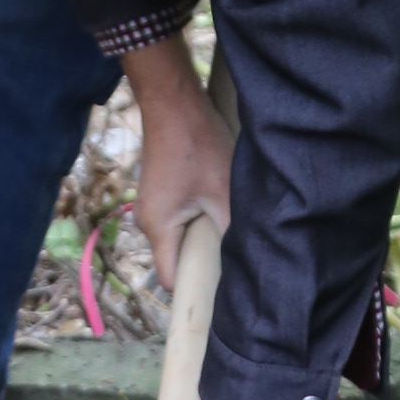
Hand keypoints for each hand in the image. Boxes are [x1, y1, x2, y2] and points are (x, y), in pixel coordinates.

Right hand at [126, 34, 232, 290]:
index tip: (226, 297)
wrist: (174, 102)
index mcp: (159, 229)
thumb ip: (233, 232)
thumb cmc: (196, 144)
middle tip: (239, 266)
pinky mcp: (162, 195)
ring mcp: (153, 208)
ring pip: (182, 240)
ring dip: (205, 241)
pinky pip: (181, 222)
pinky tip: (221, 213)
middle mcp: (149, 224)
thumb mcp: (224, 193)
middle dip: (206, 266)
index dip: (199, 292)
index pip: (175, 280)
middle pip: (178, 261)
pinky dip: (200, 223)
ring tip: (232, 236)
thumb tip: (251, 263)